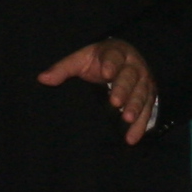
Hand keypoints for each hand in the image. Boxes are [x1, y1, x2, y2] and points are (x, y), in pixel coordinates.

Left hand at [39, 36, 159, 144]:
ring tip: (126, 119)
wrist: (126, 60)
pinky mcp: (149, 97)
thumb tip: (42, 79)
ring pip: (141, 94)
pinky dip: (140, 125)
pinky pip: (148, 111)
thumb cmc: (100, 61)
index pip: (114, 57)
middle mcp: (133, 66)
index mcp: (116, 53)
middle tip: (115, 102)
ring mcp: (143, 81)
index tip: (106, 73)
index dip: (111, 64)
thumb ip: (63, 69)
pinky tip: (132, 139)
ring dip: (135, 107)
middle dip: (123, 89)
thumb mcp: (81, 60)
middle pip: (130, 77)